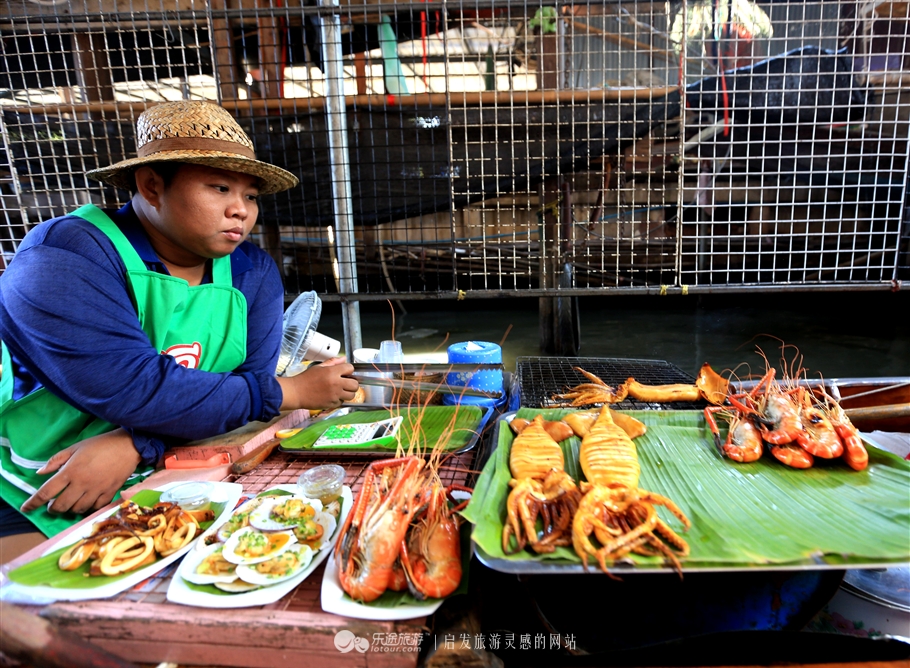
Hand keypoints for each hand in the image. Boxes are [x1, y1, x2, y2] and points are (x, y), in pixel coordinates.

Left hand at [20, 429, 141, 514]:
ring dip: (70, 509)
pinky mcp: (109, 493)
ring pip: (77, 509)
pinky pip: (94, 508)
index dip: (33, 502)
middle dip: (53, 508)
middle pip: (61, 506)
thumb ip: (56, 460)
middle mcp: (82, 483)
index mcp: (70, 471)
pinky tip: (87, 502)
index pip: (46, 491)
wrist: (128, 446)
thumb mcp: (75, 447)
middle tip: (53, 505)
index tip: (26, 508)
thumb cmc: (100, 445)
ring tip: (70, 502)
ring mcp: (96, 490)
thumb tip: (40, 473)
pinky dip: (88, 508)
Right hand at [278, 358, 358, 409]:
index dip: (348, 370)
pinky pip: (342, 402)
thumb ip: (333, 362)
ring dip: (348, 393)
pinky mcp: (332, 404)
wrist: (296, 392)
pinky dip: (339, 400)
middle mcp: (336, 383)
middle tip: (346, 383)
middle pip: (355, 384)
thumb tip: (344, 358)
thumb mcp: (319, 367)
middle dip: (352, 383)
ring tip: (341, 390)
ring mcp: (335, 395)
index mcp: (332, 372)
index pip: (350, 368)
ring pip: (352, 395)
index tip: (344, 372)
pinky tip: (333, 396)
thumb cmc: (306, 379)